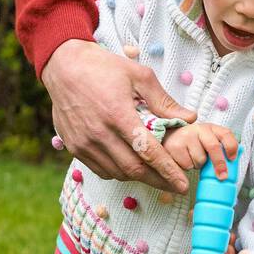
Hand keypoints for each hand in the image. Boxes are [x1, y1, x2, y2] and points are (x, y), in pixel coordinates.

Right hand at [42, 39, 196, 189]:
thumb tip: (190, 118)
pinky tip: (131, 167)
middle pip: (134, 169)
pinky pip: (101, 170)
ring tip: (156, 176)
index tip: (183, 184)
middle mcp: (99, 133)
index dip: (168, 171)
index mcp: (118, 114)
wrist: (64, 66)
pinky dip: (119, 173)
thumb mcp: (139, 76)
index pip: (149, 152)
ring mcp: (84, 143)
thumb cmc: (104, 67)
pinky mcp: (74, 147)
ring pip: (118, 173)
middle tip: (175, 186)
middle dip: (159, 181)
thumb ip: (164, 101)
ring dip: (140, 177)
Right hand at [164, 122, 238, 178]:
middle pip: (213, 147)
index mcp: (211, 128)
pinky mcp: (175, 146)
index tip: (233, 159)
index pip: (225, 133)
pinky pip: (187, 165)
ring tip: (192, 159)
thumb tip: (235, 160)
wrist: (168, 140)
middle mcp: (199, 129)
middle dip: (219, 163)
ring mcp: (186, 136)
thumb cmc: (193, 145)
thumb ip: (220, 148)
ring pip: (200, 159)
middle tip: (222, 176)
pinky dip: (187, 167)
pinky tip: (183, 159)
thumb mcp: (207, 143)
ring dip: (198, 165)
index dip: (231, 146)